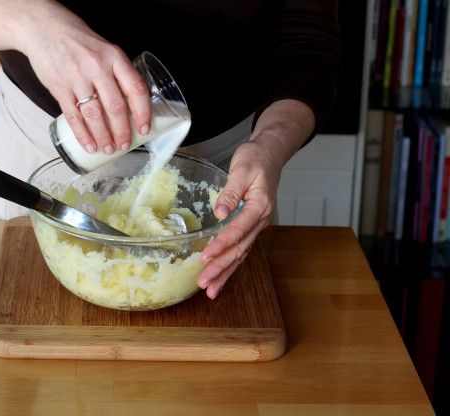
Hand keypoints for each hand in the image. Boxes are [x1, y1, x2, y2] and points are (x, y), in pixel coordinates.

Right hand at [0, 0, 151, 152]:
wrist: (42, 27)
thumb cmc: (77, 40)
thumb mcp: (103, 49)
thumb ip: (116, 72)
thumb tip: (129, 106)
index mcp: (114, 56)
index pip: (135, 88)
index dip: (142, 112)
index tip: (144, 128)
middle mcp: (97, 67)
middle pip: (116, 106)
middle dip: (122, 131)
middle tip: (124, 145)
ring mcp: (76, 77)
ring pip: (94, 115)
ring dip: (103, 136)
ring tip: (108, 148)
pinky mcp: (59, 87)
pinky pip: (73, 116)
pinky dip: (82, 134)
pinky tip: (88, 145)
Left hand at [197, 139, 281, 298]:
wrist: (270, 155)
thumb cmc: (256, 159)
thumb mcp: (242, 169)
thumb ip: (231, 192)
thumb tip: (220, 211)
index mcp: (260, 206)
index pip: (238, 230)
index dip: (222, 244)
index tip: (206, 256)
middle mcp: (260, 220)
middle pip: (240, 249)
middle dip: (221, 267)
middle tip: (205, 282)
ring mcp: (256, 226)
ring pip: (241, 254)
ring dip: (225, 273)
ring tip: (210, 290)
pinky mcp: (249, 227)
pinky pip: (240, 250)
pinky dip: (229, 266)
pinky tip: (219, 278)